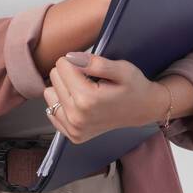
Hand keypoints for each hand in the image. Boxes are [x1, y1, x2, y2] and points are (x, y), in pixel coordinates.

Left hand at [43, 51, 165, 144]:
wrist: (142, 110)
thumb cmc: (133, 87)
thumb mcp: (121, 69)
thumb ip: (95, 63)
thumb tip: (70, 57)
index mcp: (87, 99)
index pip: (62, 65)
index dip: (77, 62)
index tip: (91, 69)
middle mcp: (77, 117)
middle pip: (54, 78)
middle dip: (70, 74)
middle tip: (90, 81)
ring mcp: (74, 129)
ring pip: (50, 94)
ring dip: (64, 89)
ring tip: (85, 92)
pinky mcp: (72, 135)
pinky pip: (51, 111)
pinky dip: (63, 104)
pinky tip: (80, 104)